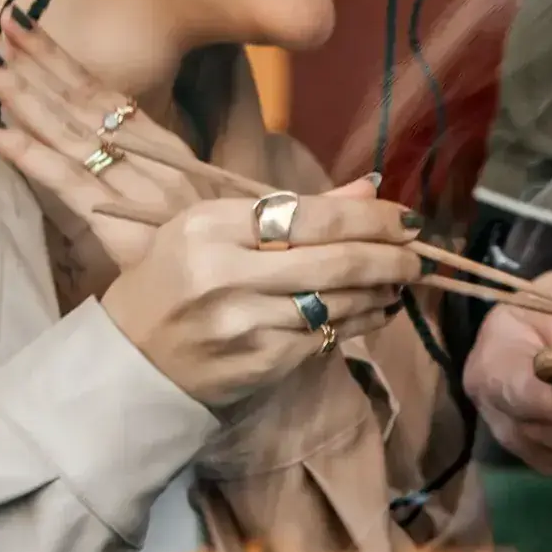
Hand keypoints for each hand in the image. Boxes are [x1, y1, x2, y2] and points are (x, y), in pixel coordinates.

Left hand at [0, 10, 247, 273]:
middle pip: (82, 102)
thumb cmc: (234, 253)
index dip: (62, 59)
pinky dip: (21, 150)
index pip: (108, 96)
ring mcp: (135, 189)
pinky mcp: (117, 225)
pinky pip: (61, 180)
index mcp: (172, 151)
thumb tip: (125, 149)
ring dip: (17, 90)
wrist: (257, 293)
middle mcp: (153, 160)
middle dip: (32, 59)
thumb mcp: (211, 203)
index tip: (23, 25)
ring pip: (65, 131)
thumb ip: (172, 176)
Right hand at [100, 193, 423, 410]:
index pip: (310, 214)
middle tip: (421, 254)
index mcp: (210, 226)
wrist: (131, 362)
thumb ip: (292, 209)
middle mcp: (226, 272)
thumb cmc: (174, 281)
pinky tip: (378, 309)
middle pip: (335, 258)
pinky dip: (363, 320)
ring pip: (339, 301)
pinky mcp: (262, 362)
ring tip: (402, 279)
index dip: (369, 216)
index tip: (407, 218)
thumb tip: (368, 188)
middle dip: (392, 255)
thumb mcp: (215, 230)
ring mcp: (245, 322)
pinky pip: (329, 336)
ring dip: (384, 289)